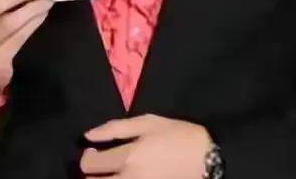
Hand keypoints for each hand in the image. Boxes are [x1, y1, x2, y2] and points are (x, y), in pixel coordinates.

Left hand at [80, 115, 211, 177]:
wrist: (208, 160)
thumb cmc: (178, 136)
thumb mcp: (147, 123)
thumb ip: (115, 128)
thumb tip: (88, 135)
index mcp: (129, 156)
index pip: (91, 164)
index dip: (87, 156)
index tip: (95, 150)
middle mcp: (131, 178)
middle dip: (91, 174)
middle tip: (101, 165)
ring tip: (112, 173)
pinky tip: (126, 176)